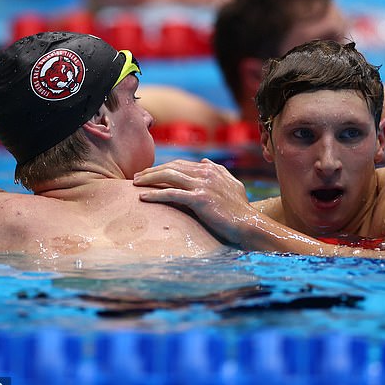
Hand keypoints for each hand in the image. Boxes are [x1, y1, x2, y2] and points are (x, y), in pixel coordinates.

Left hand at [133, 159, 256, 243]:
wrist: (248, 223)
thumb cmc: (240, 208)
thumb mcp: (232, 184)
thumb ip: (218, 171)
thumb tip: (204, 161)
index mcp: (211, 169)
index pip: (180, 164)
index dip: (162, 167)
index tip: (149, 173)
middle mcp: (206, 173)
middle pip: (171, 167)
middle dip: (151, 171)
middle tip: (136, 177)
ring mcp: (202, 185)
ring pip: (169, 176)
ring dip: (149, 179)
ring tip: (135, 184)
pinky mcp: (199, 199)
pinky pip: (171, 193)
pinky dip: (155, 194)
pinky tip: (143, 197)